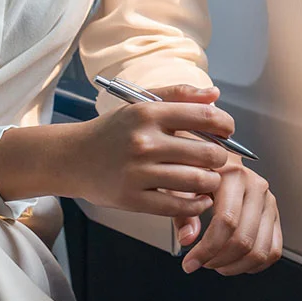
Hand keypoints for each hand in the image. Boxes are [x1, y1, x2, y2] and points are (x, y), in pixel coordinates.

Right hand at [66, 83, 234, 216]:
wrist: (73, 158)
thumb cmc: (113, 130)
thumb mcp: (140, 104)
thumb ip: (179, 95)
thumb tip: (215, 95)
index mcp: (148, 112)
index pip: (203, 116)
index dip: (225, 124)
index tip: (227, 131)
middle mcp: (144, 141)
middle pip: (207, 153)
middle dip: (221, 158)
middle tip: (218, 160)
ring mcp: (139, 172)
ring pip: (197, 181)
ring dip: (211, 183)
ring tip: (209, 179)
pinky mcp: (134, 199)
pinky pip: (179, 205)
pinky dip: (196, 204)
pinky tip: (198, 198)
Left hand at [176, 155, 281, 275]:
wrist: (218, 159)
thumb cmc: (200, 171)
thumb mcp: (183, 185)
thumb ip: (183, 212)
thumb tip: (187, 239)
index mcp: (234, 175)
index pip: (226, 221)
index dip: (207, 249)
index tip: (190, 263)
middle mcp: (256, 187)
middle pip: (244, 240)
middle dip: (219, 260)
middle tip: (202, 263)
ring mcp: (269, 201)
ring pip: (260, 250)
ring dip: (235, 266)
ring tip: (216, 264)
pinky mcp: (275, 215)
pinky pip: (273, 250)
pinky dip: (253, 265)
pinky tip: (234, 262)